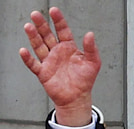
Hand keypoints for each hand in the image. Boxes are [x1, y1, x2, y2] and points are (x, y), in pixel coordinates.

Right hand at [19, 7, 100, 125]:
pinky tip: (24, 51)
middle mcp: (57, 52)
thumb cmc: (85, 80)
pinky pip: (33, 64)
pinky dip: (28, 58)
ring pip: (39, 46)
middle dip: (41, 25)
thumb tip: (90, 34)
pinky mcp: (43, 72)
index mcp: (69, 47)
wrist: (78, 98)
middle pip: (47, 35)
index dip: (58, 21)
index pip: (62, 30)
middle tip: (36, 14)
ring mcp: (49, 61)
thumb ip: (91, 48)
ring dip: (33, 37)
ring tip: (29, 26)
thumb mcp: (93, 63)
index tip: (54, 11)